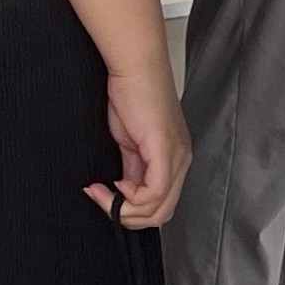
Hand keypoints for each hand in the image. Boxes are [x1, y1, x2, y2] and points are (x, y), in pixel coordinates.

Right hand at [94, 67, 188, 229]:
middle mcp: (182, 160)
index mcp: (176, 158)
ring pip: (157, 209)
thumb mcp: (131, 142)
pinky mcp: (165, 151)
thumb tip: (124, 192)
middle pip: (162, 213)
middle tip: (102, 200)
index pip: (161, 205)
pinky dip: (128, 198)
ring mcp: (176, 157)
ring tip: (102, 191)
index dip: (131, 210)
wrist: (134, 67)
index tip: (105, 195)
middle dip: (127, 216)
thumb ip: (133, 169)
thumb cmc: (131, 95)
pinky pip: (154, 193)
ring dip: (123, 209)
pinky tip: (112, 185)